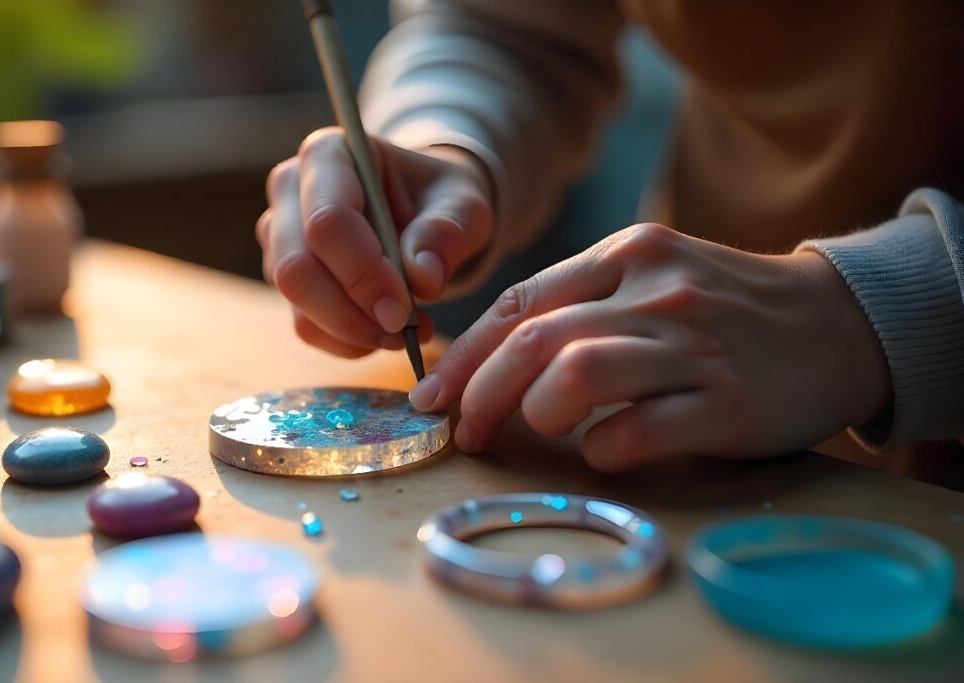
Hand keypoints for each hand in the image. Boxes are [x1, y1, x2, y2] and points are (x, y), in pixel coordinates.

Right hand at [257, 128, 492, 357]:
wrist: (424, 211)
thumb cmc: (440, 198)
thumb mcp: (462, 204)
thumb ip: (446, 232)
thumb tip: (423, 278)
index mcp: (329, 155)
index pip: (328, 222)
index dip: (364, 273)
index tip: (406, 308)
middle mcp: (290, 190)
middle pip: (296, 268)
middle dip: (352, 313)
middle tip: (405, 332)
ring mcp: (280, 236)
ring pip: (296, 303)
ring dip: (353, 332)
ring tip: (406, 333)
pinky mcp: (284, 277)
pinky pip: (305, 325)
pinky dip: (347, 342)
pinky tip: (385, 334)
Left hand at [409, 223, 891, 469]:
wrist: (839, 323)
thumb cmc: (726, 306)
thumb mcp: (654, 275)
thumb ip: (583, 301)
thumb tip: (491, 354)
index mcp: (629, 255)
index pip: (521, 303)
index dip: (464, 354)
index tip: (432, 395)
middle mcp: (656, 292)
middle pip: (537, 341)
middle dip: (481, 392)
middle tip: (464, 432)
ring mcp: (693, 345)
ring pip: (578, 375)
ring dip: (538, 413)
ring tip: (542, 431)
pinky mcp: (728, 401)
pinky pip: (639, 430)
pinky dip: (602, 449)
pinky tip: (603, 453)